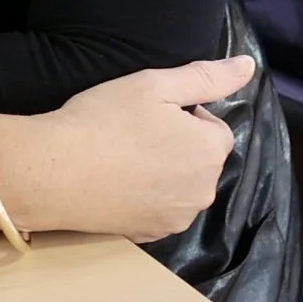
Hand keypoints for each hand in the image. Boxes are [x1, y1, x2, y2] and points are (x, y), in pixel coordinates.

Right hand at [15, 57, 251, 239]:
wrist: (53, 172)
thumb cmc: (104, 120)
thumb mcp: (155, 84)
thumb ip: (207, 76)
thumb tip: (249, 65)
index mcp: (210, 151)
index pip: (215, 127)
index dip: (184, 116)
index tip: (149, 112)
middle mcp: (203, 191)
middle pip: (201, 159)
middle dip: (178, 145)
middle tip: (134, 131)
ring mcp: (177, 218)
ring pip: (181, 185)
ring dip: (164, 172)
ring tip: (123, 157)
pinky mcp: (151, 236)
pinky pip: (160, 209)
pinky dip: (146, 197)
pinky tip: (116, 183)